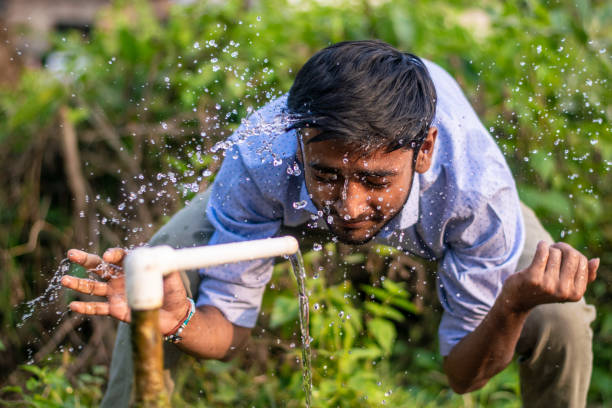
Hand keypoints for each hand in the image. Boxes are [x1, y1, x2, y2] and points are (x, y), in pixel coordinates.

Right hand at [61, 248, 190, 334]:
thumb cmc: (174, 291)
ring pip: (93, 287)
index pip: (120, 256)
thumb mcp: (172, 275)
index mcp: (133, 266)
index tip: (108, 257)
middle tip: (71, 253)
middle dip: (85, 259)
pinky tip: (73, 306)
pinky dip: (85, 308)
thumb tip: (157, 258)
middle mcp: (121, 277)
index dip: (113, 255)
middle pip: (99, 267)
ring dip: (78, 284)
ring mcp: (116, 293)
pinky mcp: (115, 309)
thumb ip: (163, 266)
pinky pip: (98, 308)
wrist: (175, 315)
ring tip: (63, 280)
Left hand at [502, 241, 598, 312]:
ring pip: (555, 252)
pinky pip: (543, 251)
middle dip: (562, 247)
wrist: (517, 299)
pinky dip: (542, 245)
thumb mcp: (566, 286)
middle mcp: (564, 291)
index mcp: (576, 294)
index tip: (562, 255)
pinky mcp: (533, 277)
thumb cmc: (544, 289)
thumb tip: (596, 261)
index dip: (572, 253)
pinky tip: (540, 246)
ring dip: (549, 249)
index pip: (583, 261)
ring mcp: (548, 285)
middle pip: (571, 255)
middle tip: (553, 249)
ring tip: (543, 256)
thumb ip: (584, 276)